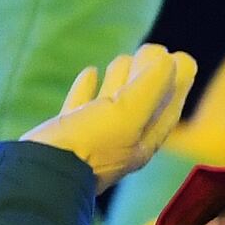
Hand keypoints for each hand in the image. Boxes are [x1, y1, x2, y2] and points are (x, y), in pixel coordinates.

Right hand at [23, 46, 197, 184]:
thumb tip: (170, 59)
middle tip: (154, 50)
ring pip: (112, 104)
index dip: (178, 82)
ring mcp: (92, 138)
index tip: (182, 56)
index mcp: (144, 140)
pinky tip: (89, 72)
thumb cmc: (88, 146)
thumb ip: (150, 88)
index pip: (168, 106)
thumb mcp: (127, 114)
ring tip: (124, 59)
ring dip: (120, 81)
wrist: (41, 174)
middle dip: (150, 78)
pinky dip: (88, 89)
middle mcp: (123, 141)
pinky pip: (81, 107)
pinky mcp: (65, 135)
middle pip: (143, 104)